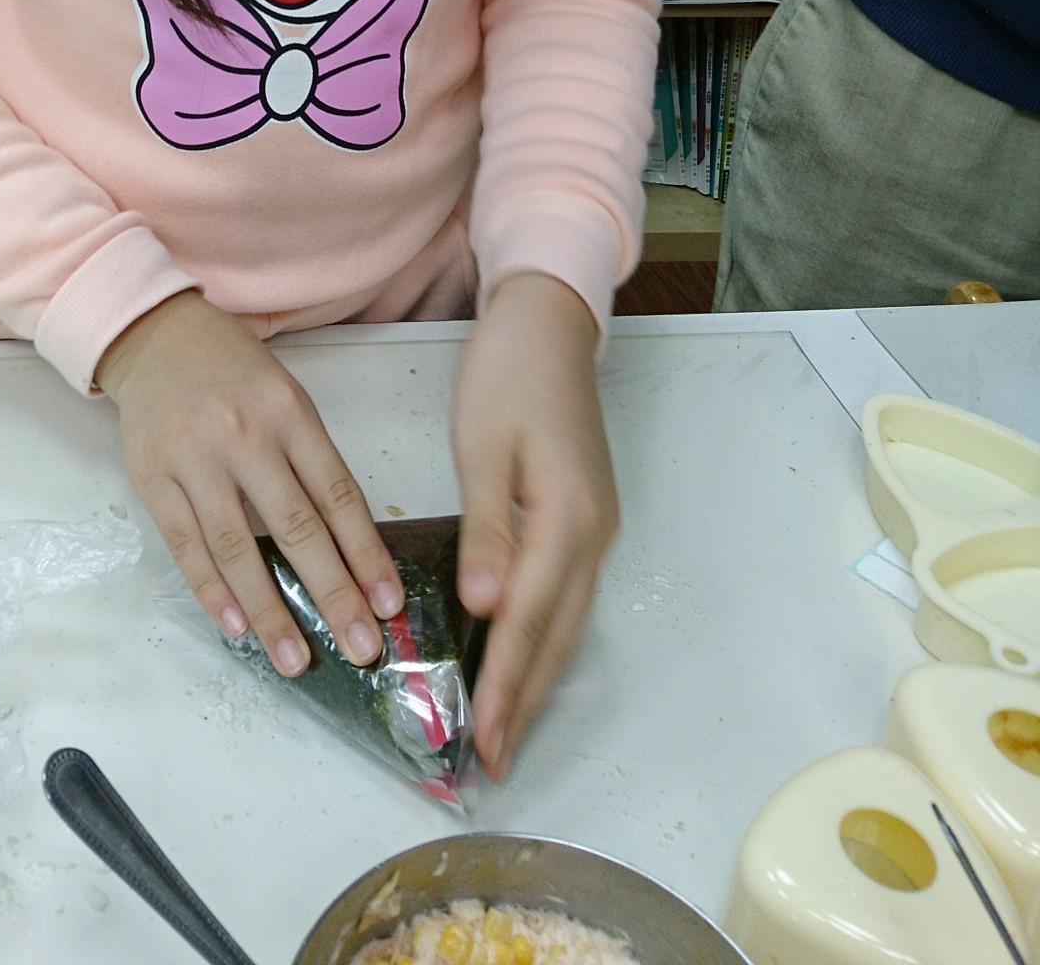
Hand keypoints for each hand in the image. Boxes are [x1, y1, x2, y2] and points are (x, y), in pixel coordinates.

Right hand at [98, 291, 401, 674]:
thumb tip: (347, 549)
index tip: (388, 604)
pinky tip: (236, 627)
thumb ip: (312, 462)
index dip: (366, 554)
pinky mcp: (153, 478)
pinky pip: (186, 545)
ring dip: (270, 610)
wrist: (159, 336)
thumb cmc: (235, 375)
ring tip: (296, 658)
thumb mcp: (287, 399)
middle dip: (332, 593)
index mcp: (289, 413)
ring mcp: (195, 458)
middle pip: (296, 527)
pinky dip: (212, 591)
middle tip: (359, 648)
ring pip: (238, 547)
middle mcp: (244, 435)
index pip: (338, 495)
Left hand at [452, 271, 617, 778]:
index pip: (528, 619)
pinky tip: (519, 653)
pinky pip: (565, 594)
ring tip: (505, 726)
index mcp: (567, 518)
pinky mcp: (586, 516)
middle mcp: (593, 534)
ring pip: (567, 621)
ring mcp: (596, 527)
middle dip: (526, 700)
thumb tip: (487, 607)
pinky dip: (543, 634)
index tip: (484, 739)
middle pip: (558, 635)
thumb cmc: (509, 374)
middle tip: (493, 759)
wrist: (550, 321)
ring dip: (537, 675)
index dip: (505, 684)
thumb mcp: (485, 445)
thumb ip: (488, 530)